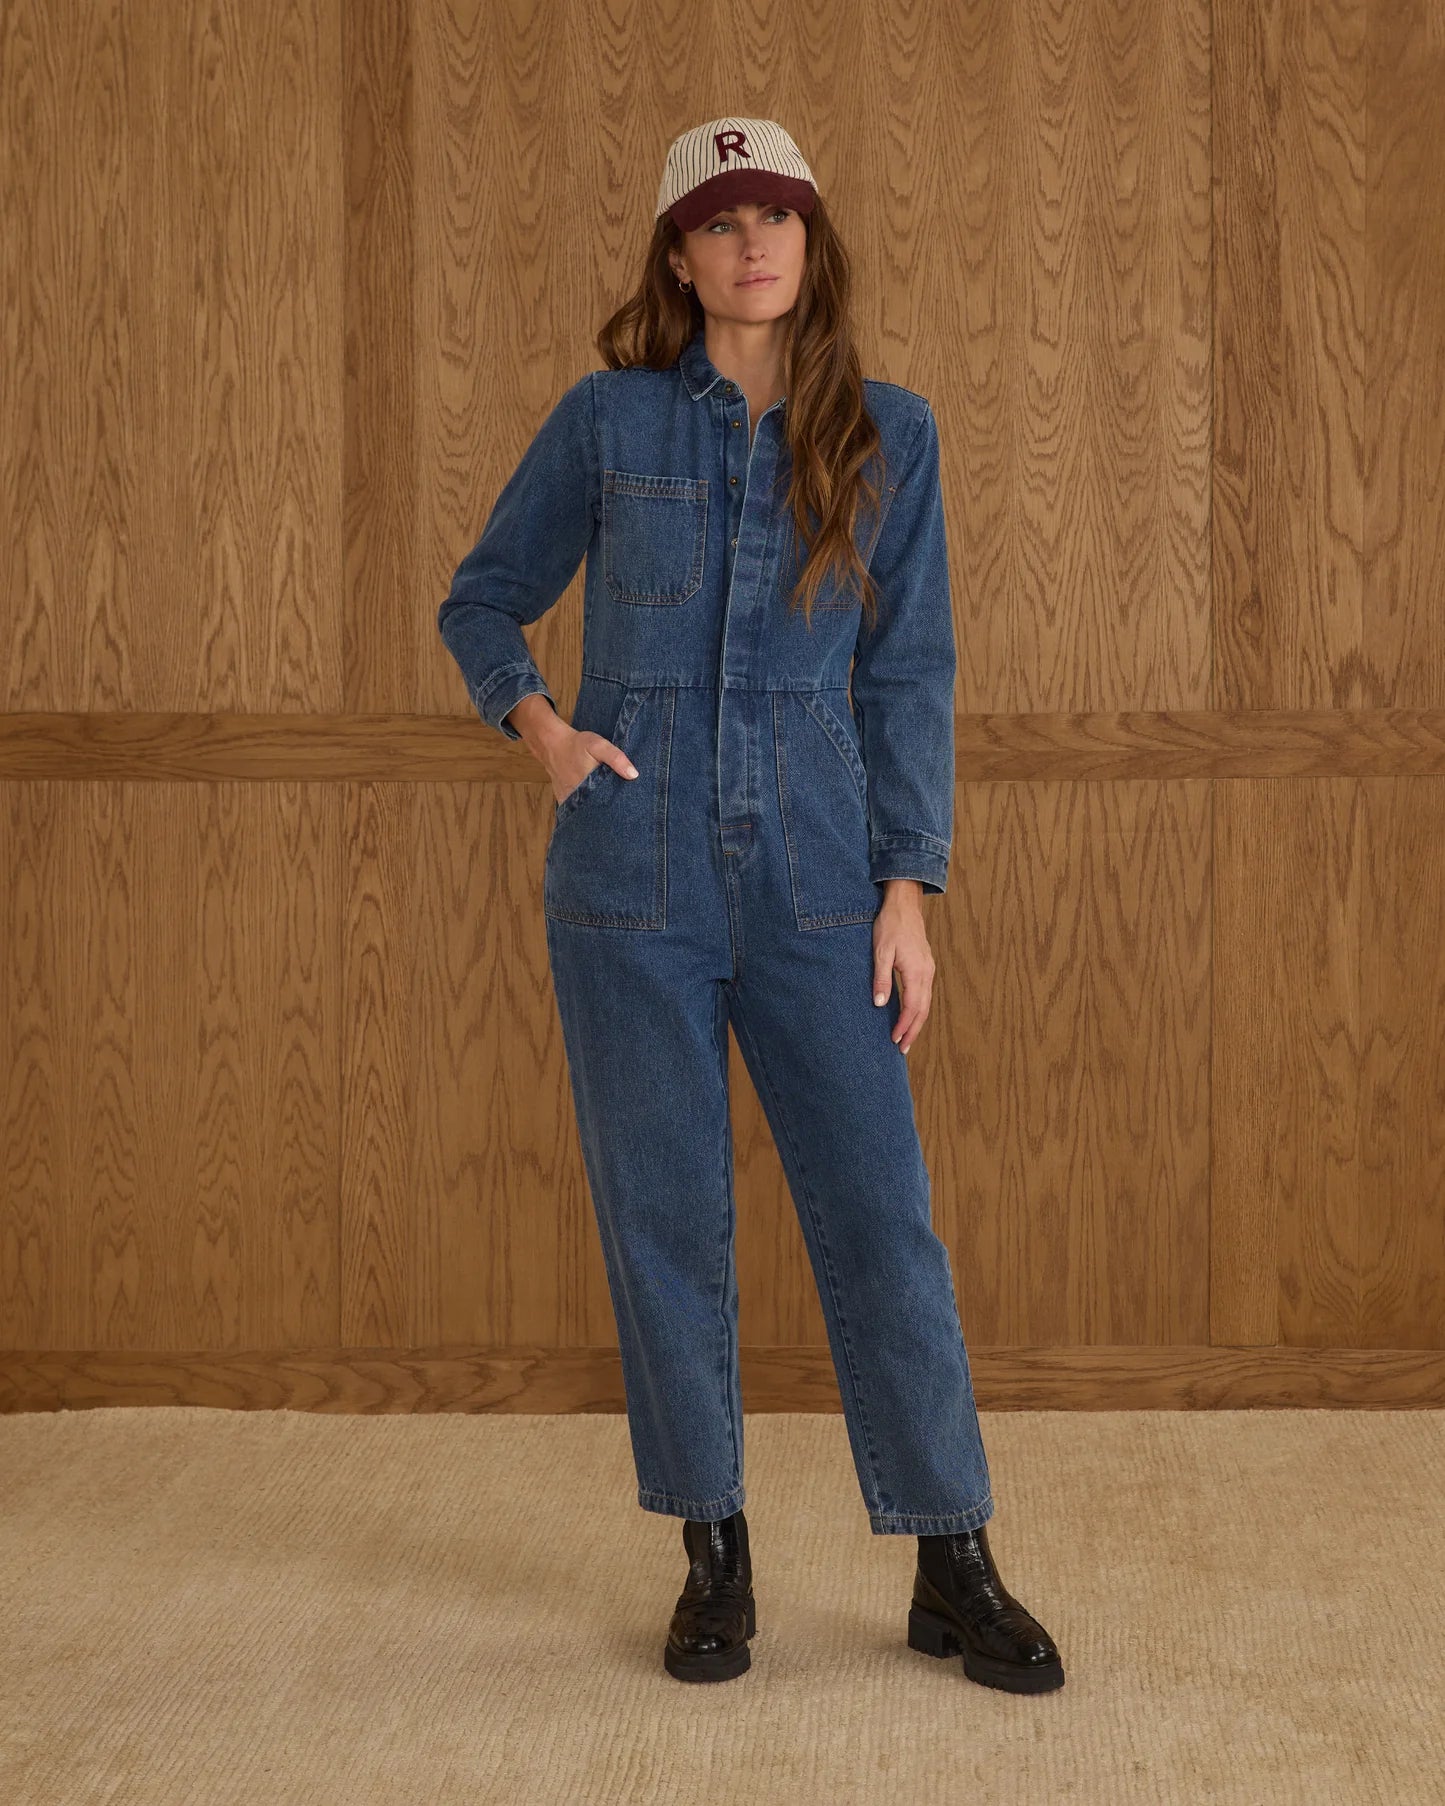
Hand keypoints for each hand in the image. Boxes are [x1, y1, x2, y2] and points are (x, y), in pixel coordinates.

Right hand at [548, 727, 637, 805]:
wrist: (552, 744)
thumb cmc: (577, 744)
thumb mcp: (598, 745)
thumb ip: (616, 758)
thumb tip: (633, 775)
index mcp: (590, 787)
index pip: (609, 805)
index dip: (620, 806)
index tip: (629, 804)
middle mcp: (578, 798)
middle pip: (599, 810)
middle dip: (610, 809)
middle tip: (621, 805)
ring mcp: (569, 801)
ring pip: (587, 810)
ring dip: (597, 808)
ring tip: (607, 803)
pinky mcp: (564, 800)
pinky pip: (577, 808)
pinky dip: (585, 806)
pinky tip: (592, 799)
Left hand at [872, 880, 933, 1053]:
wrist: (905, 904)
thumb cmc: (891, 925)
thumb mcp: (881, 951)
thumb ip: (881, 978)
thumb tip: (880, 1004)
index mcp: (917, 972)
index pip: (912, 1008)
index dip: (904, 1026)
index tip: (894, 1040)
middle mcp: (927, 973)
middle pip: (923, 1010)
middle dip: (913, 1031)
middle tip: (902, 1049)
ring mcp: (928, 970)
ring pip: (926, 1003)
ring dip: (917, 1022)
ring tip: (906, 1038)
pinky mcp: (925, 966)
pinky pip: (925, 994)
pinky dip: (918, 1009)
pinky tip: (910, 1015)